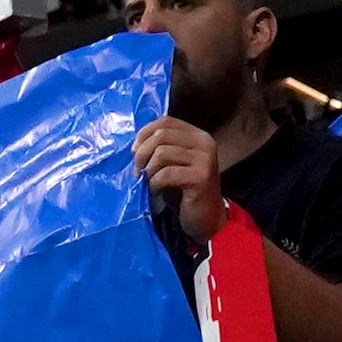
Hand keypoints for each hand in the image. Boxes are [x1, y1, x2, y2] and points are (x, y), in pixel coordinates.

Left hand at [131, 114, 220, 228]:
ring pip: (161, 153)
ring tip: (148, 184)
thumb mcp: (172, 165)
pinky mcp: (201, 177)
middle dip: (142, 154)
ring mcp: (205, 159)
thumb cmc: (185, 193)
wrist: (207, 220)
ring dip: (148, 171)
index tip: (134, 152)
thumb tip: (134, 146)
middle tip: (137, 173)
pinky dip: (154, 184)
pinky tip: (156, 193)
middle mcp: (204, 143)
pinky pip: (165, 174)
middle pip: (161, 135)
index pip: (165, 121)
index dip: (144, 134)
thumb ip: (160, 149)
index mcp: (198, 135)